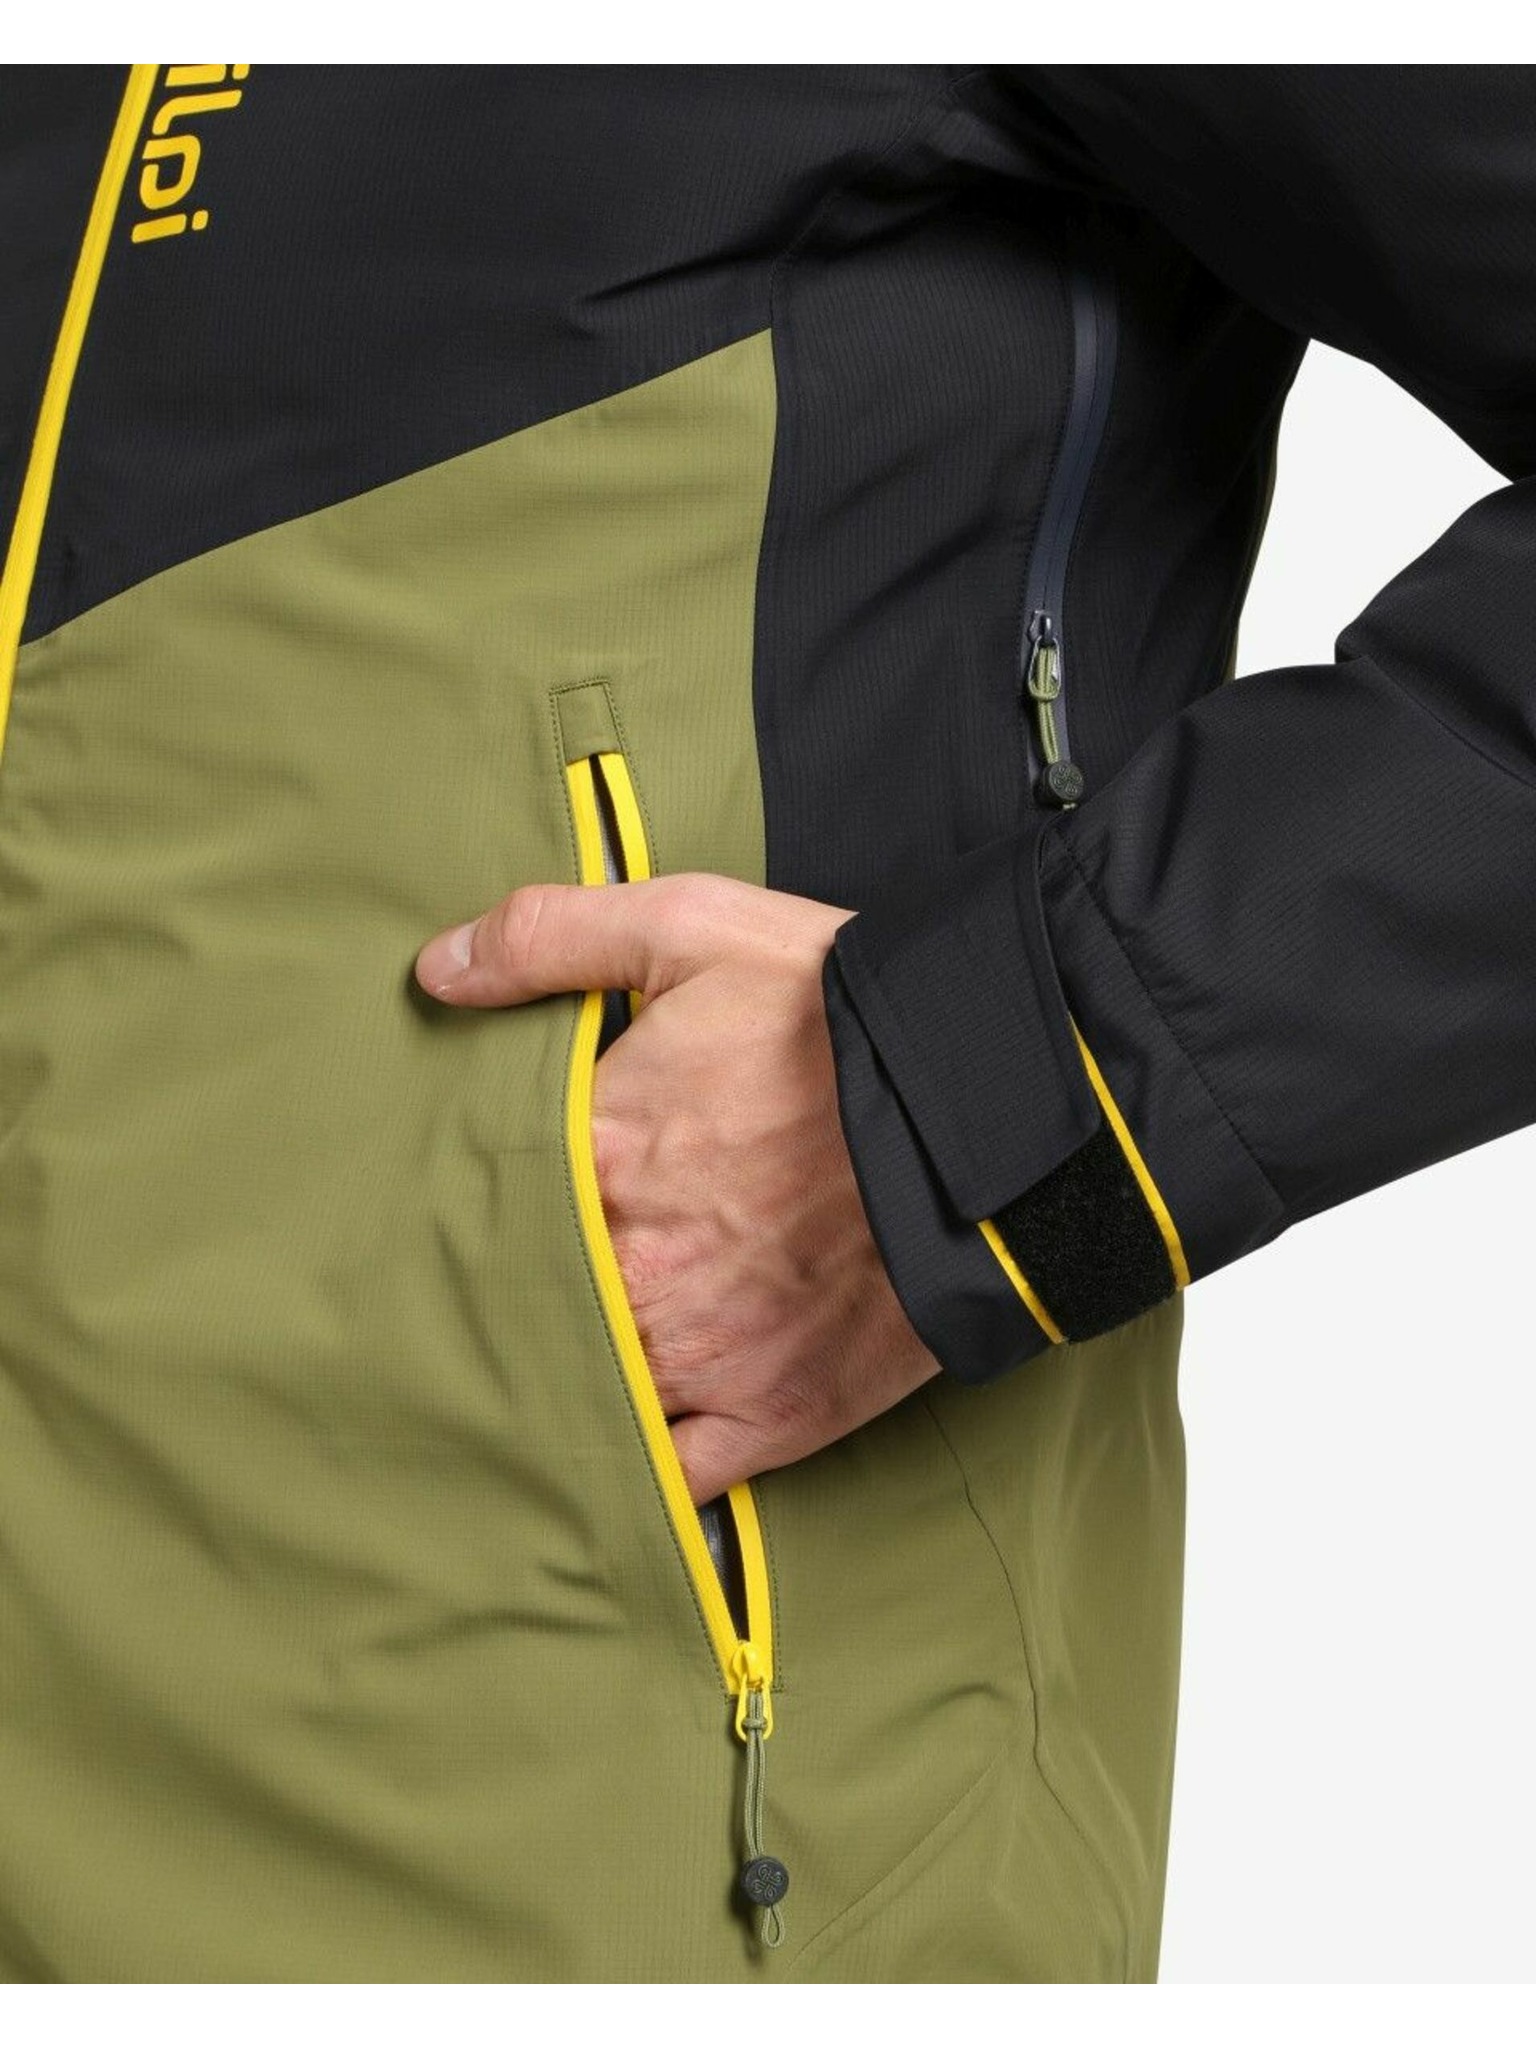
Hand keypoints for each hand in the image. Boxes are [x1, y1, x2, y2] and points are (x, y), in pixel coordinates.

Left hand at [414, 873, 940, 1502]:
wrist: (999, 1110)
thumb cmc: (844, 1014)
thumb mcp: (695, 927)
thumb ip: (553, 937)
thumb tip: (438, 969)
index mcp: (599, 1153)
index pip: (485, 1199)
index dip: (476, 1203)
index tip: (470, 1202)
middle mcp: (634, 1268)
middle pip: (525, 1304)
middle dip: (512, 1297)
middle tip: (483, 1296)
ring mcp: (702, 1353)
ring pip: (588, 1391)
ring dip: (568, 1379)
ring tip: (544, 1370)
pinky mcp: (774, 1413)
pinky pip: (674, 1478)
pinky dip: (643, 1472)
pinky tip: (622, 1454)